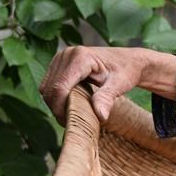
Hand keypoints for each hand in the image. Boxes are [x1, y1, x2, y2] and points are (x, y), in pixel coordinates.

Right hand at [39, 46, 175, 121]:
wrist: (129, 61)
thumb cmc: (126, 71)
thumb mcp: (120, 85)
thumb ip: (107, 98)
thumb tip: (100, 116)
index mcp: (81, 57)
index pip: (60, 87)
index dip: (60, 107)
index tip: (70, 122)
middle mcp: (67, 54)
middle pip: (50, 88)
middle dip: (57, 108)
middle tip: (70, 122)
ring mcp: (61, 56)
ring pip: (46, 87)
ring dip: (55, 103)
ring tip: (71, 113)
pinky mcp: (59, 62)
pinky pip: (49, 84)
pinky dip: (56, 96)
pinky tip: (69, 103)